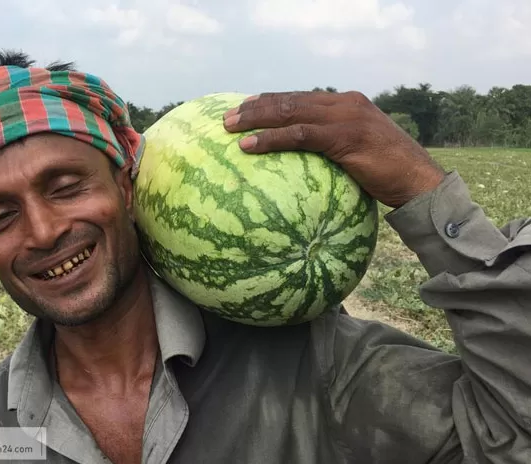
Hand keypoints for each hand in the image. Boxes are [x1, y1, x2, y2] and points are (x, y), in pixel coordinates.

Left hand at [222, 91, 445, 207]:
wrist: (419, 182)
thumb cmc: (388, 174)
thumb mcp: (358, 153)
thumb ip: (333, 148)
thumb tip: (306, 163)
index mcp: (347, 104)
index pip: (301, 98)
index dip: (271, 101)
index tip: (246, 106)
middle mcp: (345, 104)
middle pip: (290, 101)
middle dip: (256, 107)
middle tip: (228, 117)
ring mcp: (346, 118)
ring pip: (291, 113)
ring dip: (256, 120)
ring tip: (230, 128)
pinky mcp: (345, 138)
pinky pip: (299, 136)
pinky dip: (271, 139)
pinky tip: (249, 146)